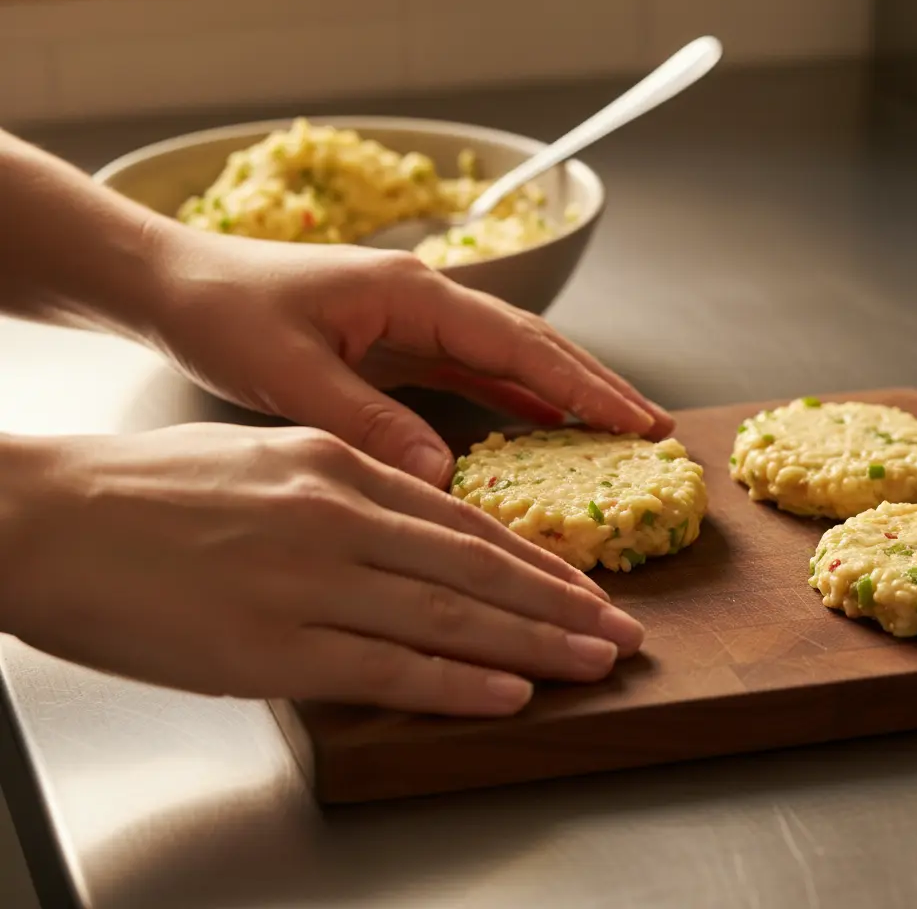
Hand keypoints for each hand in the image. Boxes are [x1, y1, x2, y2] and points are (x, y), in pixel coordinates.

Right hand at [2, 424, 643, 714]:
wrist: (50, 516)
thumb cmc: (148, 489)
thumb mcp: (262, 460)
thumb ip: (341, 491)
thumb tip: (406, 528)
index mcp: (333, 466)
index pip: (460, 520)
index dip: (531, 558)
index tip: (581, 584)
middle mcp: (335, 516)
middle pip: (474, 567)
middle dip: (560, 603)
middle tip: (622, 630)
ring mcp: (308, 582)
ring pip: (449, 616)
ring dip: (534, 644)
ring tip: (595, 662)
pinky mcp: (271, 647)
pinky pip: (388, 666)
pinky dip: (457, 680)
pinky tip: (508, 692)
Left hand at [145, 225, 674, 485]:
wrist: (176, 285)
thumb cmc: (224, 313)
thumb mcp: (291, 372)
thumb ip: (368, 421)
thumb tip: (442, 475)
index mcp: (412, 294)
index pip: (520, 342)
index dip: (584, 384)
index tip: (637, 421)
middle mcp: (425, 301)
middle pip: (532, 344)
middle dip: (595, 384)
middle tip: (652, 429)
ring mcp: (414, 322)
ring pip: (509, 360)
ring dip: (563, 394)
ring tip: (616, 432)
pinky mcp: (396, 345)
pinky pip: (472, 375)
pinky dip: (513, 401)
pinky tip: (539, 426)